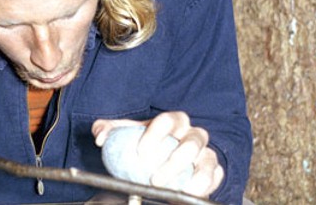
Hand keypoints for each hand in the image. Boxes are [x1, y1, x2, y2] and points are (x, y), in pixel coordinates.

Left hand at [92, 112, 223, 197]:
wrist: (161, 160)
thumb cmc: (144, 144)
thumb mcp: (125, 135)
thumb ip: (109, 131)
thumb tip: (100, 137)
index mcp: (174, 121)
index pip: (168, 121)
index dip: (156, 134)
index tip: (140, 152)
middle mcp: (193, 134)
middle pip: (192, 142)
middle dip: (176, 160)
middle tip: (155, 179)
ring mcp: (206, 153)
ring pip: (208, 161)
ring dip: (195, 178)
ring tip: (176, 192)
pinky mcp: (213, 171)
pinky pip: (215, 177)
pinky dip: (206, 187)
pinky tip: (190, 194)